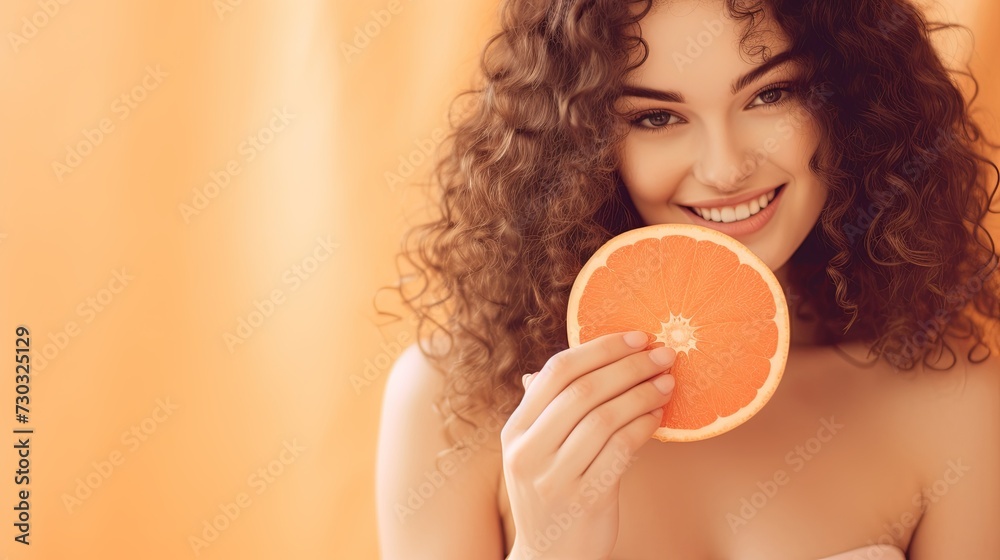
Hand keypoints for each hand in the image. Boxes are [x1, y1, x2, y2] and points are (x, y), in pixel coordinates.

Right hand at [501, 330, 675, 559]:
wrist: (550, 558)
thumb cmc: (552, 494)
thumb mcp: (538, 450)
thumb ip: (552, 407)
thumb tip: (584, 355)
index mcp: (515, 430)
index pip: (555, 373)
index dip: (599, 349)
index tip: (636, 337)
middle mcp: (528, 452)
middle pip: (582, 392)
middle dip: (629, 367)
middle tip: (663, 355)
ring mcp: (554, 478)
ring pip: (605, 419)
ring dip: (642, 395)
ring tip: (666, 384)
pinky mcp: (585, 499)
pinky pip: (621, 450)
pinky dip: (643, 427)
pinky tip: (658, 417)